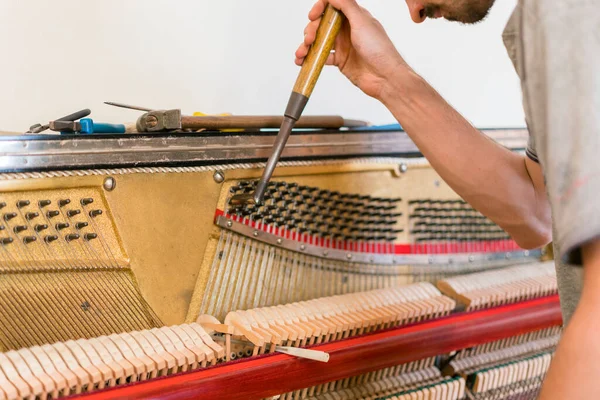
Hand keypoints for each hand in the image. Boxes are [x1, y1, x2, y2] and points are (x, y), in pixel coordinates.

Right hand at [295, 0, 409, 99]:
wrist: (385, 77)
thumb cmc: (379, 50)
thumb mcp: (362, 22)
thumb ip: (346, 5)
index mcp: (354, 17)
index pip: (332, 7)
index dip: (319, 9)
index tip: (313, 16)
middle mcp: (347, 30)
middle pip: (322, 24)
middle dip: (311, 30)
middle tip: (309, 39)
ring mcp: (343, 46)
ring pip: (319, 41)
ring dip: (307, 46)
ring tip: (302, 53)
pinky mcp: (340, 61)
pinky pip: (321, 57)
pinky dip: (310, 59)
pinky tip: (303, 61)